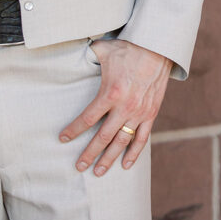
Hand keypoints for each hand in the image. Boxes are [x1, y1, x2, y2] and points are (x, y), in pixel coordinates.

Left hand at [60, 39, 171, 174]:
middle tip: (79, 166)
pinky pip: (142, 138)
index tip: (63, 139)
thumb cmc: (128, 48)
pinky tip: (125, 165)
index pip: (88, 118)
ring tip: (98, 172)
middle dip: (89, 153)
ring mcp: (139, 112)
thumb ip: (88, 56)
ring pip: (122, 142)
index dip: (74, 130)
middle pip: (103, 137)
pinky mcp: (151, 114)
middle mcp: (125, 107)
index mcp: (110, 93)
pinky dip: (134, 153)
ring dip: (109, 158)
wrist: (157, 48)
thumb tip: (72, 53)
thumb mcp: (104, 49)